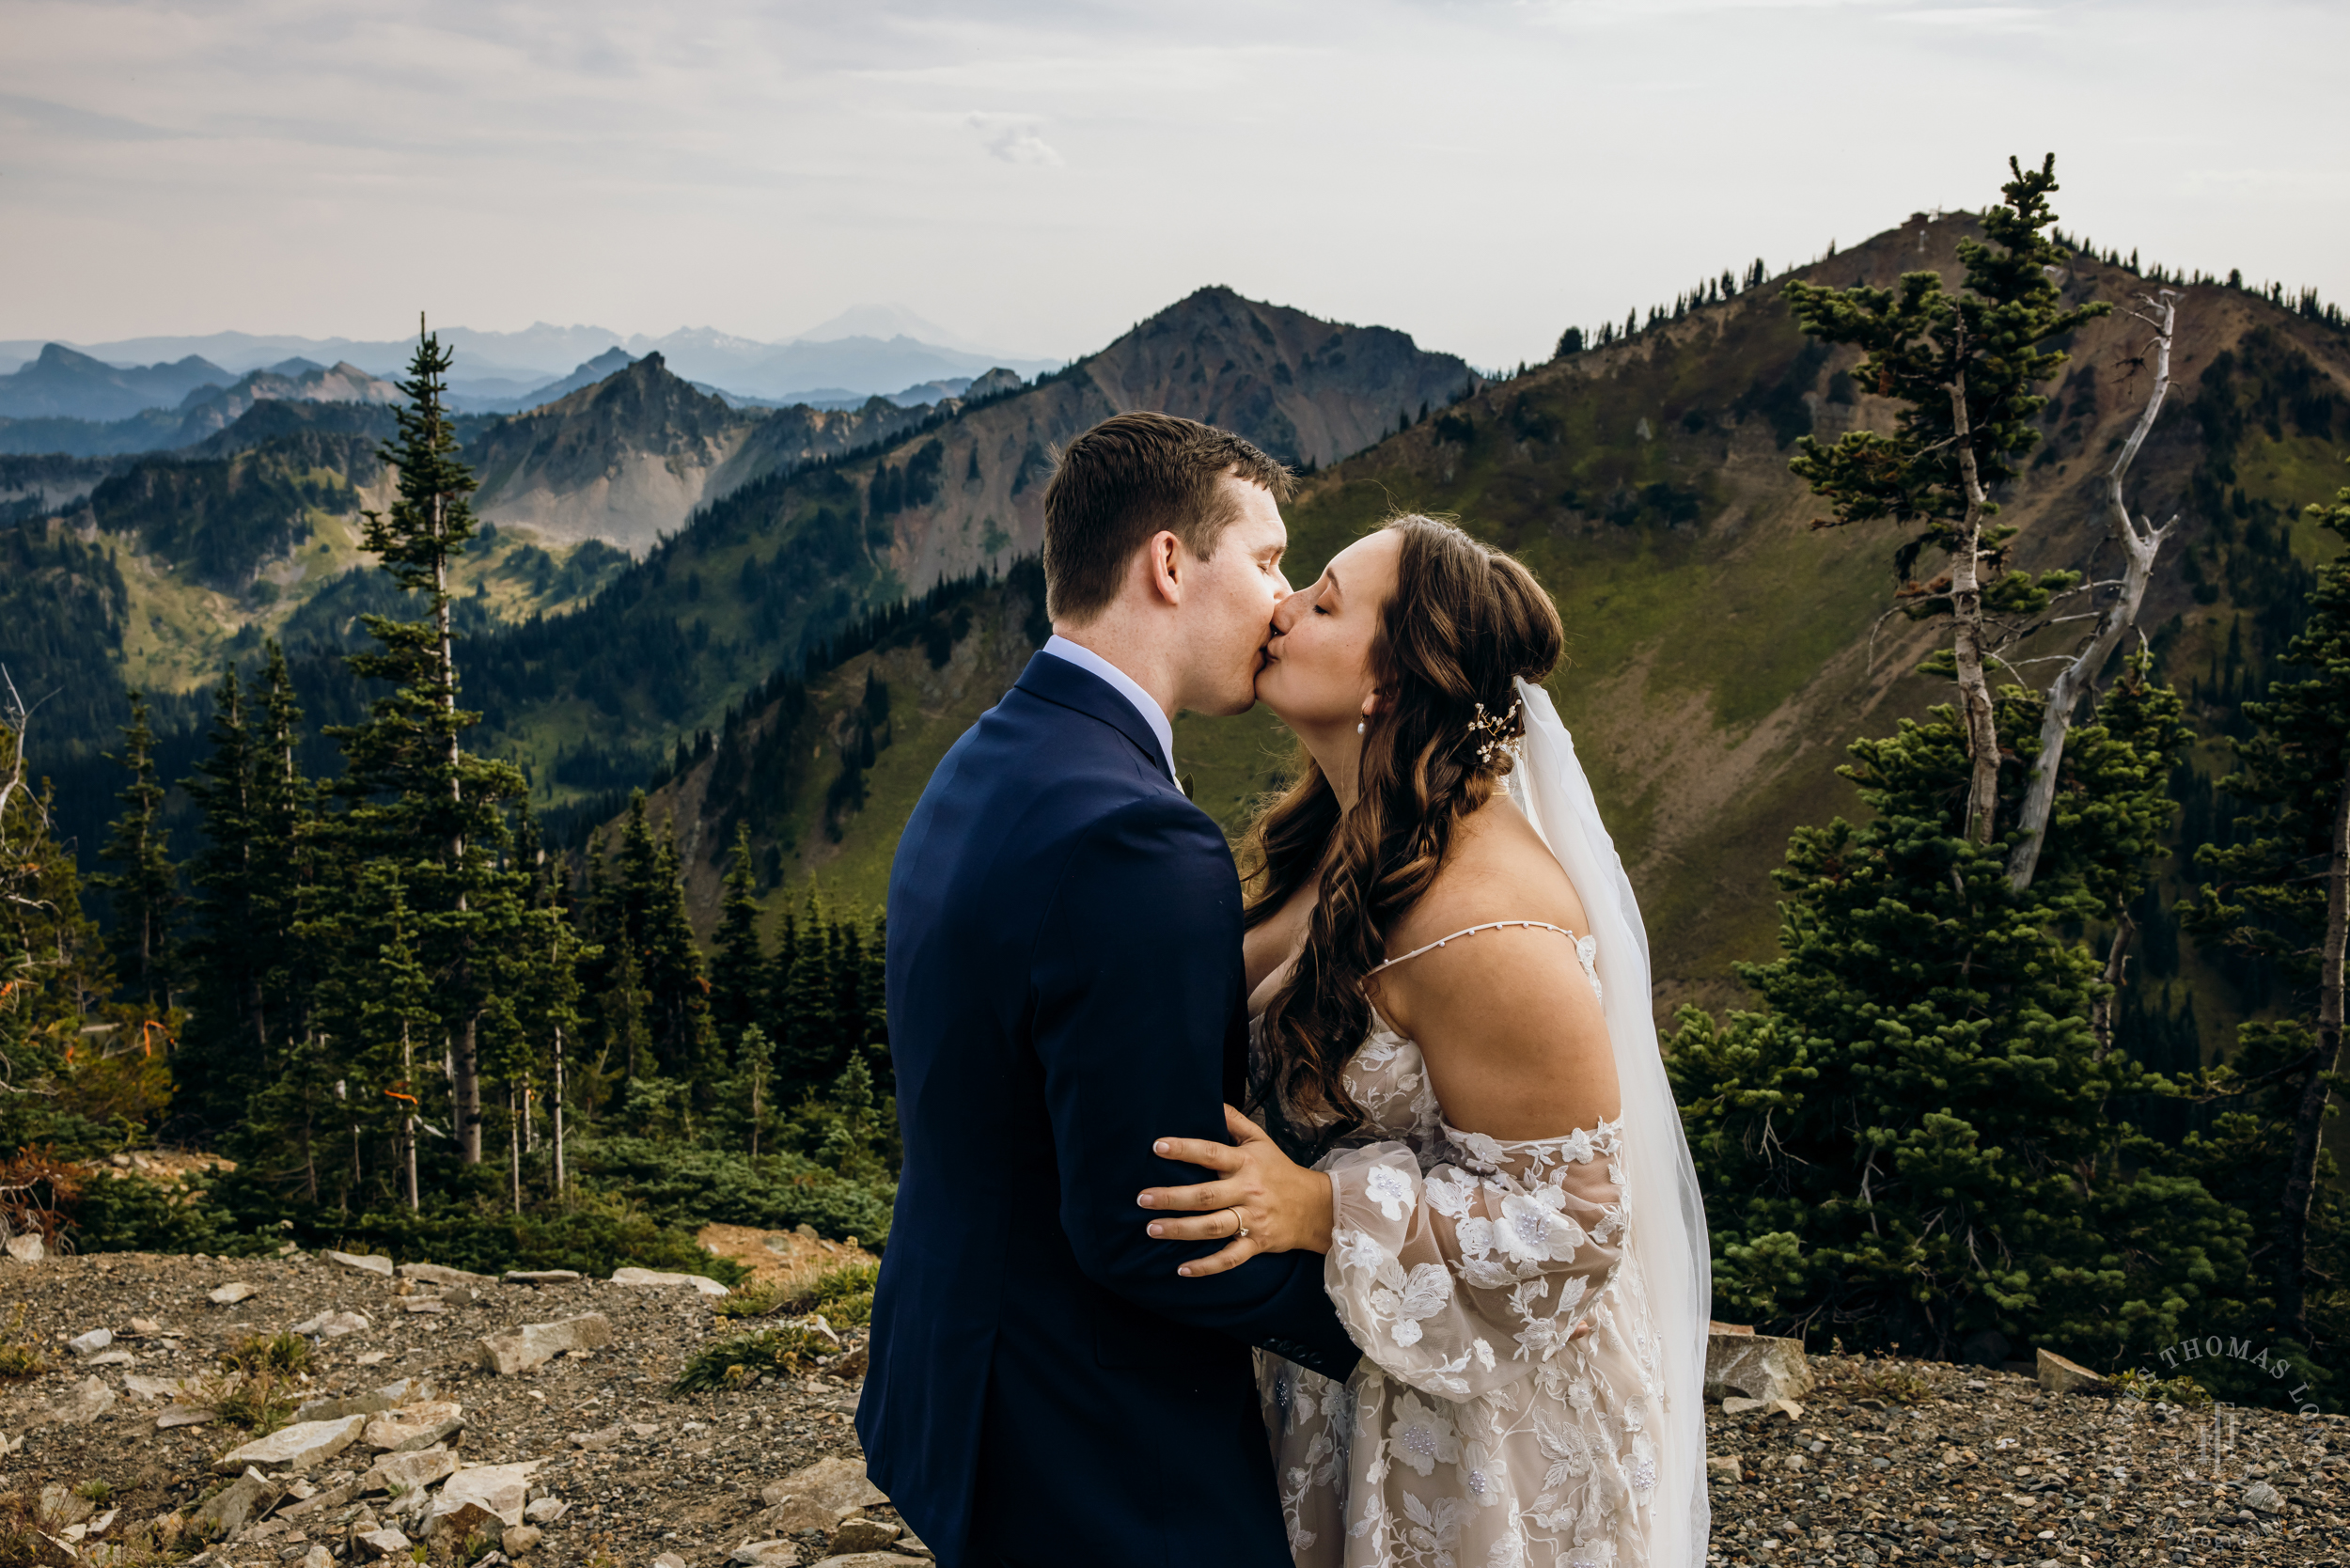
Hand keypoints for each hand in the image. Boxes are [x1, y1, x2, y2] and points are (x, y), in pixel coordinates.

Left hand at [1138, 1105, 1334, 1275]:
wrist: (1316, 1207)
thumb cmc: (1281, 1171)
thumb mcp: (1262, 1141)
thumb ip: (1235, 1121)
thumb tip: (1212, 1101)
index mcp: (1246, 1163)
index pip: (1211, 1153)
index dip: (1184, 1150)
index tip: (1157, 1147)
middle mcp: (1247, 1191)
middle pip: (1205, 1195)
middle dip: (1171, 1198)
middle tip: (1142, 1199)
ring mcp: (1252, 1219)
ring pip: (1213, 1227)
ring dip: (1181, 1229)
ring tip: (1152, 1228)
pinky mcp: (1257, 1243)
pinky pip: (1230, 1258)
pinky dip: (1207, 1266)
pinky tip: (1183, 1269)